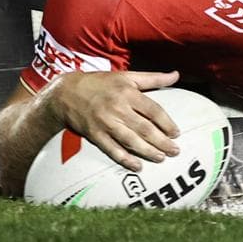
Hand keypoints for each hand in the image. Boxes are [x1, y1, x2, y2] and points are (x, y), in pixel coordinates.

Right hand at [46, 70, 181, 171]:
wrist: (66, 92)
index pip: (153, 110)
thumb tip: (176, 75)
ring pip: (130, 140)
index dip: (166, 123)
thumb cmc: (101, 83)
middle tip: (174, 151)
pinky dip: (125, 159)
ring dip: (147, 151)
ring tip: (161, 158)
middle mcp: (117, 109)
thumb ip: (153, 77)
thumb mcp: (127, 76)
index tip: (176, 133)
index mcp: (128, 93)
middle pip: (144, 128)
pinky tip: (137, 166)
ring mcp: (105, 123)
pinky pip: (112, 149)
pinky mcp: (95, 135)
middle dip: (161, 141)